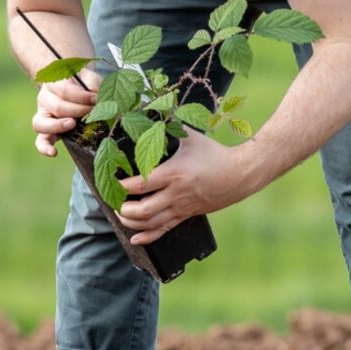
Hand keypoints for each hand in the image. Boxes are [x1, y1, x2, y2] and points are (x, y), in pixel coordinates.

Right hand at [32, 68, 100, 156]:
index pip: (64, 90)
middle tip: (92, 112)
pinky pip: (40, 140)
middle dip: (77, 111)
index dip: (81, 96)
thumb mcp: (87, 77)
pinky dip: (45, 147)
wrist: (69, 85)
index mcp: (54, 83)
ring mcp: (42, 115)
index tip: (95, 99)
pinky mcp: (46, 130)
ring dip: (58, 126)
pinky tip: (54, 153)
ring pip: (41, 123)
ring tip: (72, 125)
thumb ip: (92, 83)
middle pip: (57, 107)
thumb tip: (95, 97)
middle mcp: (44, 98)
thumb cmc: (81, 83)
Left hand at [116, 129, 258, 244]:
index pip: (141, 184)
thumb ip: (170, 126)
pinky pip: (164, 230)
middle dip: (123, 209)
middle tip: (112, 200)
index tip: (110, 182)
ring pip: (151, 224)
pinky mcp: (186, 215)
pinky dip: (147, 237)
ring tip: (120, 214)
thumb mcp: (190, 136)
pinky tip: (134, 239)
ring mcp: (181, 208)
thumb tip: (151, 110)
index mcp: (174, 173)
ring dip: (131, 222)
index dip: (122, 186)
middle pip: (143, 210)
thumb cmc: (214, 153)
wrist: (240, 174)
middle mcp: (175, 194)